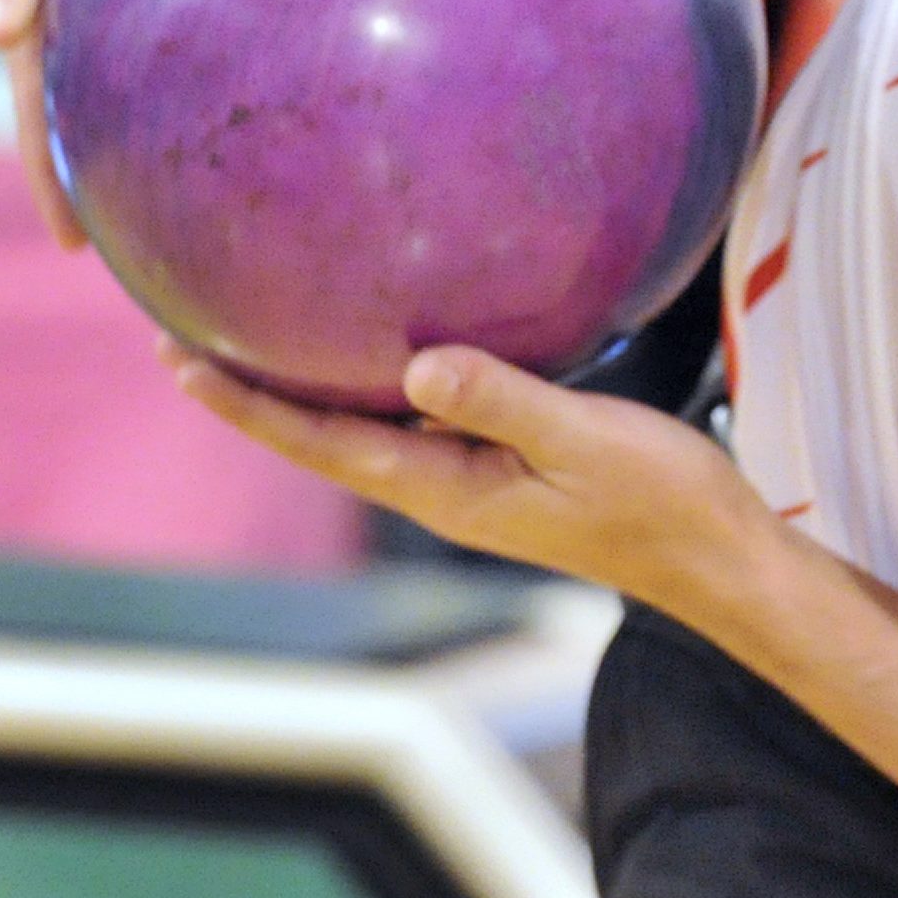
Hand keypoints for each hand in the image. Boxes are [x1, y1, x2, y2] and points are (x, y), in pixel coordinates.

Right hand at [0, 0, 326, 245]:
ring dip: (192, 140)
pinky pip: (243, 30)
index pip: (49, 103)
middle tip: (165, 254)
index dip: (60, 175)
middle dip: (128, 178)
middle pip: (114, 108)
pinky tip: (320, 116)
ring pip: (176, 78)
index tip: (82, 245)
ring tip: (239, 212)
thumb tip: (16, 32)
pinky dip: (260, 74)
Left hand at [170, 339, 784, 618]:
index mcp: (449, 492)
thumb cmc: (662, 501)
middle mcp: (446, 493)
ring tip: (255, 342)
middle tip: (181, 342)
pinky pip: (419, 427)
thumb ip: (503, 402)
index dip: (249, 407)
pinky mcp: (506, 472)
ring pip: (369, 434)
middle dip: (254, 398)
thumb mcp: (585, 441)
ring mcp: (474, 487)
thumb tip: (418, 366)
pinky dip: (378, 390)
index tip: (180, 364)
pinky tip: (382, 355)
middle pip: (326, 443)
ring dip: (308, 395)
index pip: (324, 445)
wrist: (717, 556)